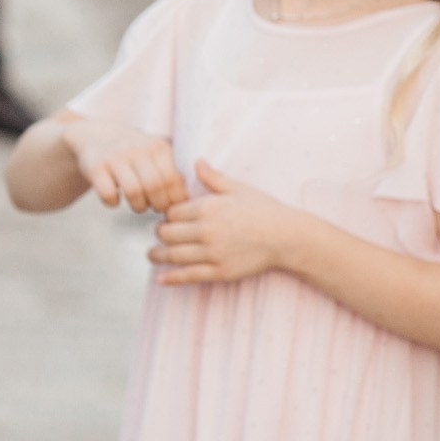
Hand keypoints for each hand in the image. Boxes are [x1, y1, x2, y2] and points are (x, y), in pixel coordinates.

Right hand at [62, 114, 186, 212]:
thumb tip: (190, 197)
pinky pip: (108, 194)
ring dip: (138, 206)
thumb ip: (172, 170)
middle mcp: (136, 149)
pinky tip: (116, 200)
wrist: (96, 136)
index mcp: (157, 147)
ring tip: (139, 206)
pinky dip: (113, 203)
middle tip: (156, 208)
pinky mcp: (95, 167)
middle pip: (155, 187)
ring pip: (133, 192)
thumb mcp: (156, 152)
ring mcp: (114, 158)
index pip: (173, 180)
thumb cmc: (134, 153)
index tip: (172, 205)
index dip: (174, 199)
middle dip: (158, 205)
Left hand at [148, 159, 296, 284]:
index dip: (167, 215)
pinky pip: (190, 275)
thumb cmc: (264, 209)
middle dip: (160, 233)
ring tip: (151, 254)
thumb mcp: (238, 189)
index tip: (168, 218)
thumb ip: (213, 178)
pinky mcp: (221, 271)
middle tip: (160, 234)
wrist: (288, 236)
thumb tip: (196, 162)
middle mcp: (206, 230)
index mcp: (208, 208)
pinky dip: (172, 278)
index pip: (172, 213)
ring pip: (173, 255)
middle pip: (167, 233)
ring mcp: (213, 252)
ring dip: (157, 255)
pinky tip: (161, 278)